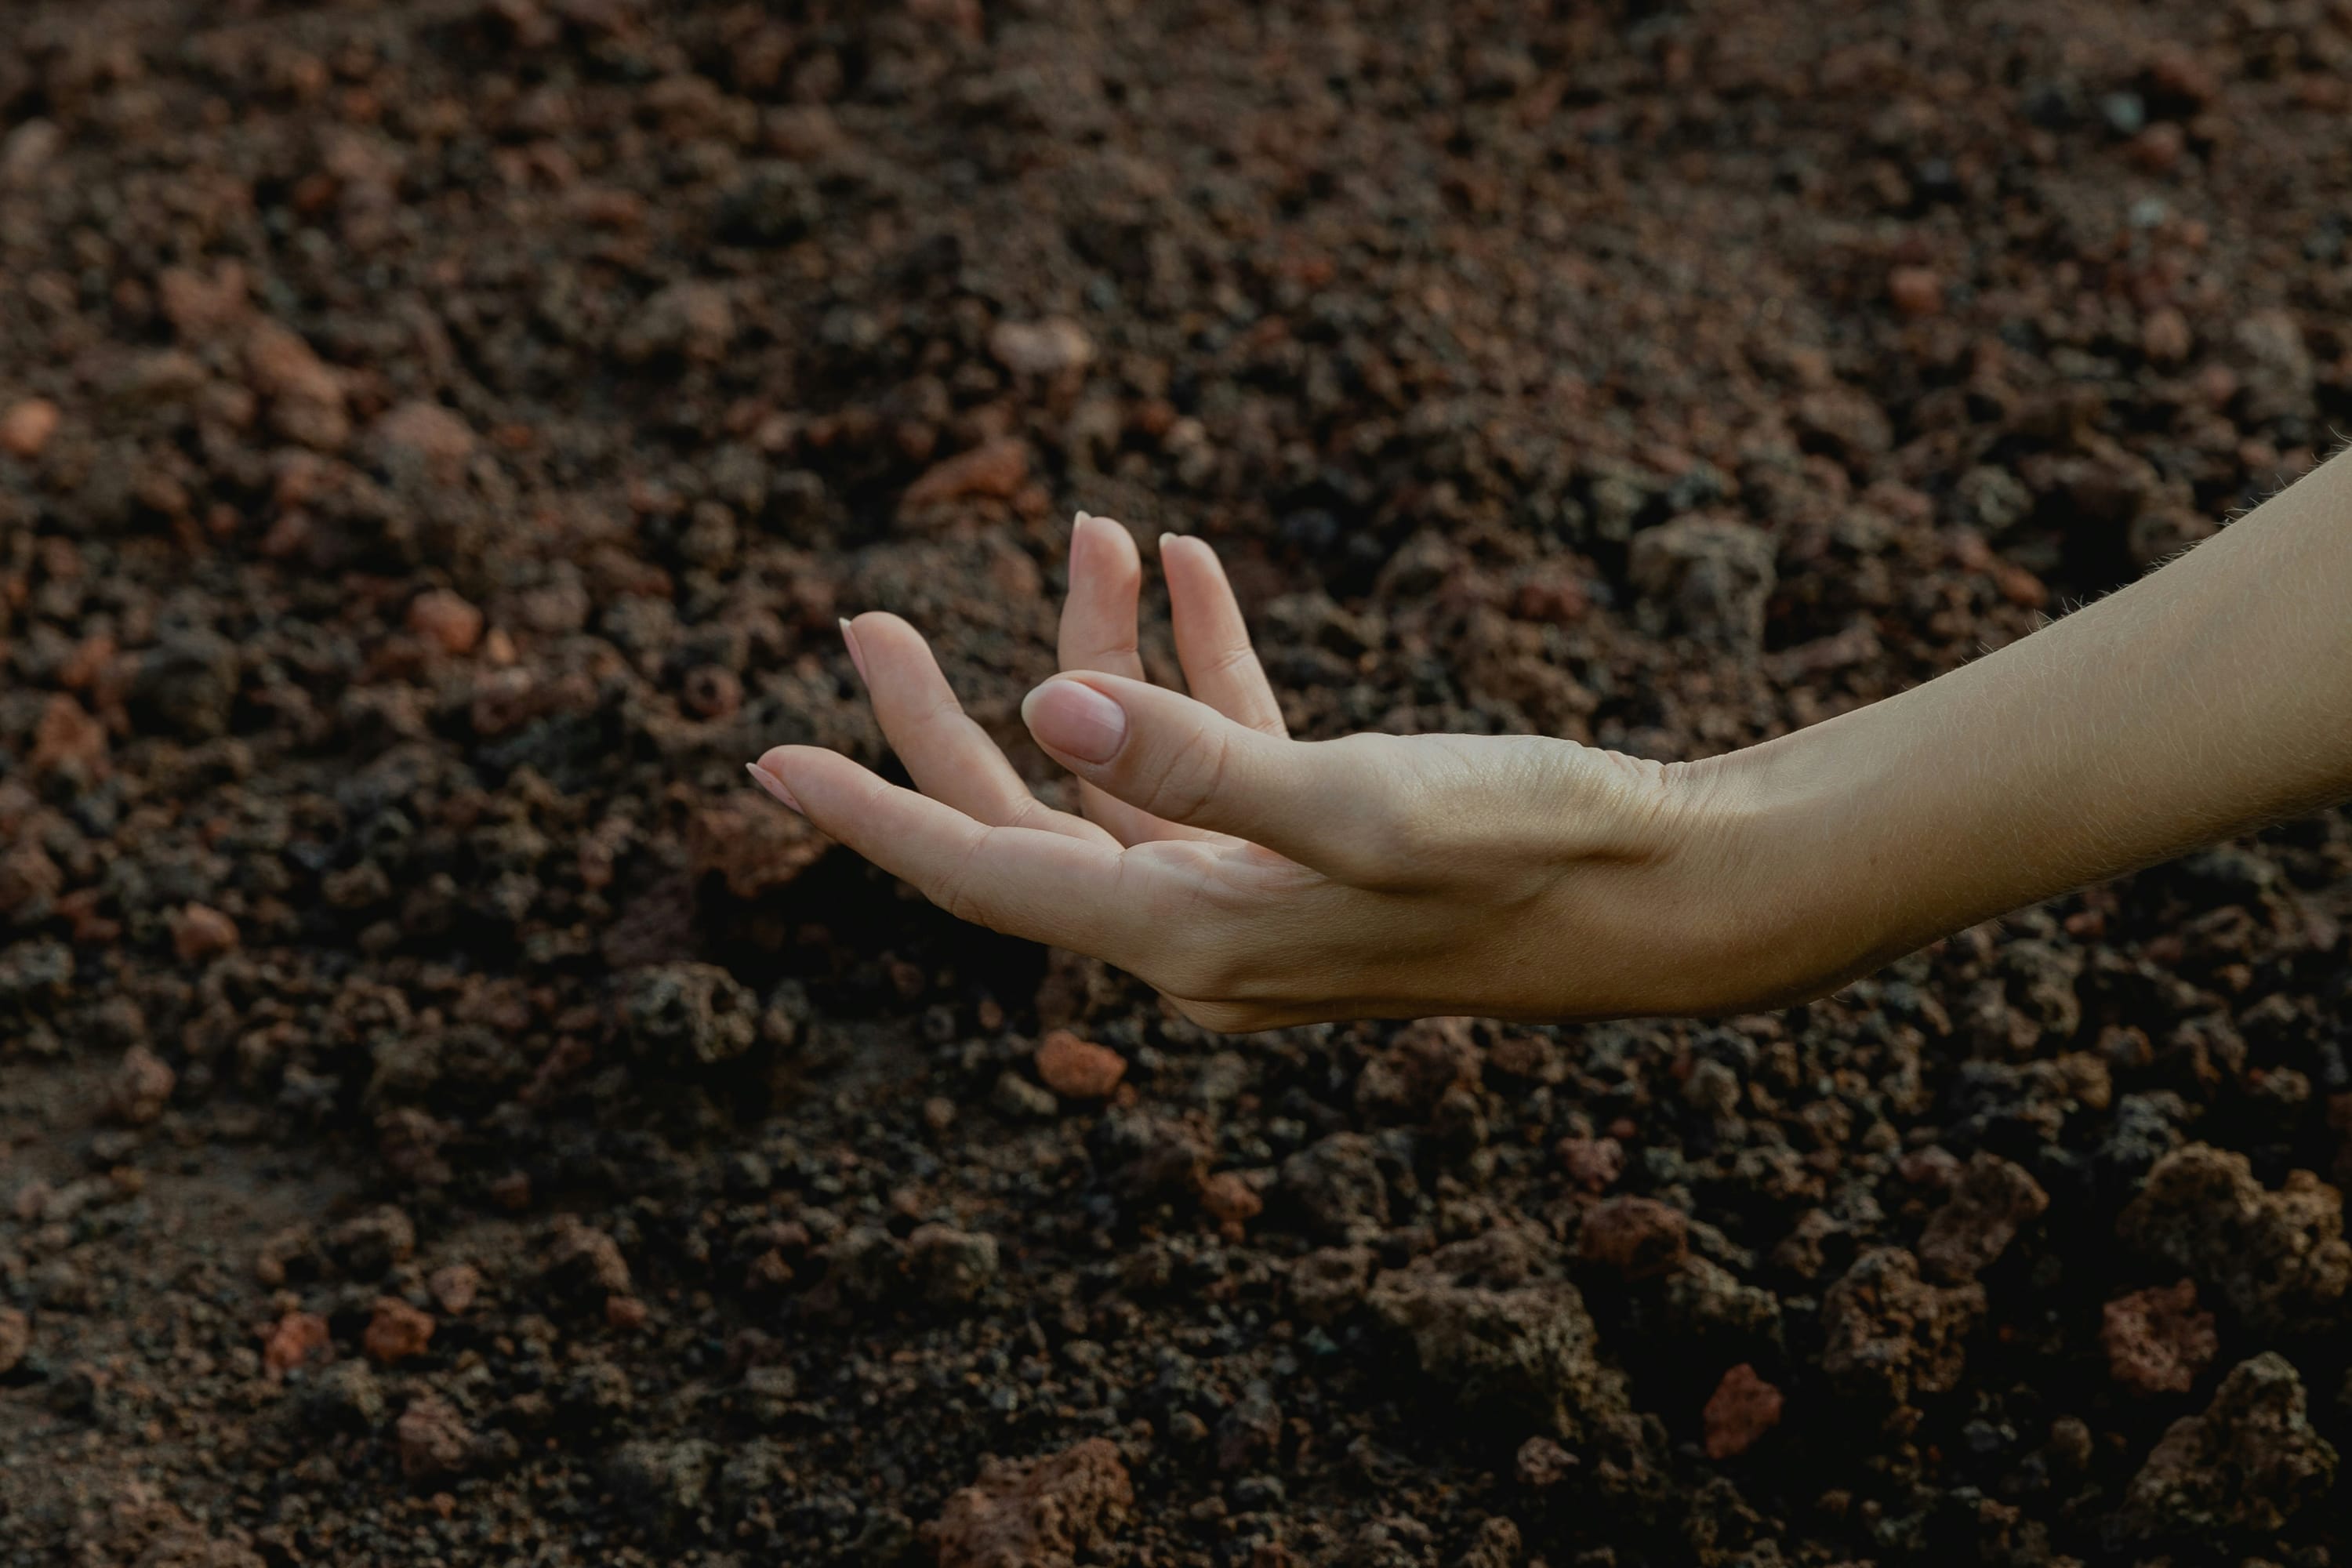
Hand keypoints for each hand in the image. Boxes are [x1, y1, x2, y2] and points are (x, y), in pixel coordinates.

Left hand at [750, 515, 1805, 1030]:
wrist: (1668, 891)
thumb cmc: (1534, 850)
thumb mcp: (1366, 801)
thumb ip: (1200, 761)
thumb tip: (1040, 707)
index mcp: (1190, 934)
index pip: (986, 877)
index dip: (873, 813)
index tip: (766, 758)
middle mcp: (1201, 926)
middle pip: (1025, 821)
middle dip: (945, 718)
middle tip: (867, 615)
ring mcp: (1254, 887)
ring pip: (1120, 771)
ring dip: (1088, 654)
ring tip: (1092, 526)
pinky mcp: (1311, 842)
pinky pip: (1215, 751)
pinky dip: (1190, 664)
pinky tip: (1183, 564)